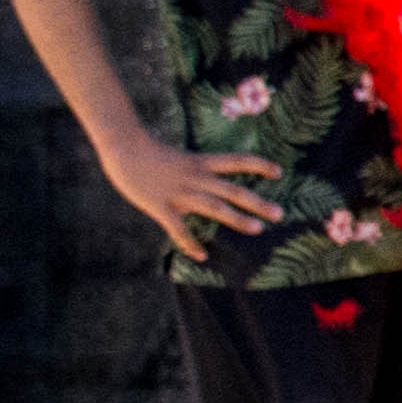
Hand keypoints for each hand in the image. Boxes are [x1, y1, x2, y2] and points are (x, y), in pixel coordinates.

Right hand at [106, 128, 282, 255]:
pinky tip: (203, 255)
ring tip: (258, 229)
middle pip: (233, 190)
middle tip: (279, 214)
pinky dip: (191, 243)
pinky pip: (179, 229)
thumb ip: (195, 171)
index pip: (236, 161)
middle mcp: (196, 178)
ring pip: (215, 208)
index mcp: (200, 163)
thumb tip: (209, 182)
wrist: (122, 147)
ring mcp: (179, 193)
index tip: (279, 172)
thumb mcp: (180, 158)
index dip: (258, 166)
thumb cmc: (149, 152)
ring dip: (237, 219)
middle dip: (257, 203)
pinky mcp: (161, 206)